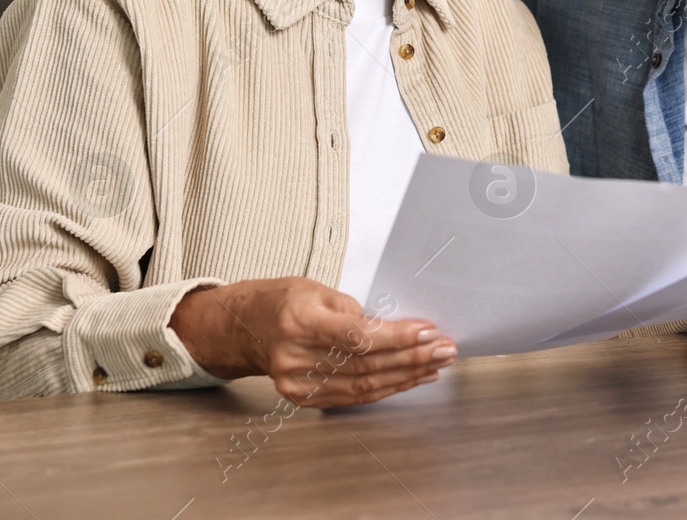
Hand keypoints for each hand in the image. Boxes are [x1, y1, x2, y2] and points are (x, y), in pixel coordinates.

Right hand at [168, 277, 454, 407]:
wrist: (242, 328)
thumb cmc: (280, 301)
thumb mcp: (316, 289)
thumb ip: (354, 311)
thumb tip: (396, 329)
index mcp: (299, 322)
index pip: (355, 336)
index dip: (396, 337)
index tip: (427, 331)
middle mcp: (295, 357)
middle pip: (365, 364)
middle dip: (412, 357)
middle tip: (444, 349)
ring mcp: (297, 382)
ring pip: (364, 385)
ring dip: (407, 375)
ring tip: (437, 364)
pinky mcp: (302, 397)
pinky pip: (353, 396)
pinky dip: (387, 387)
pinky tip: (411, 378)